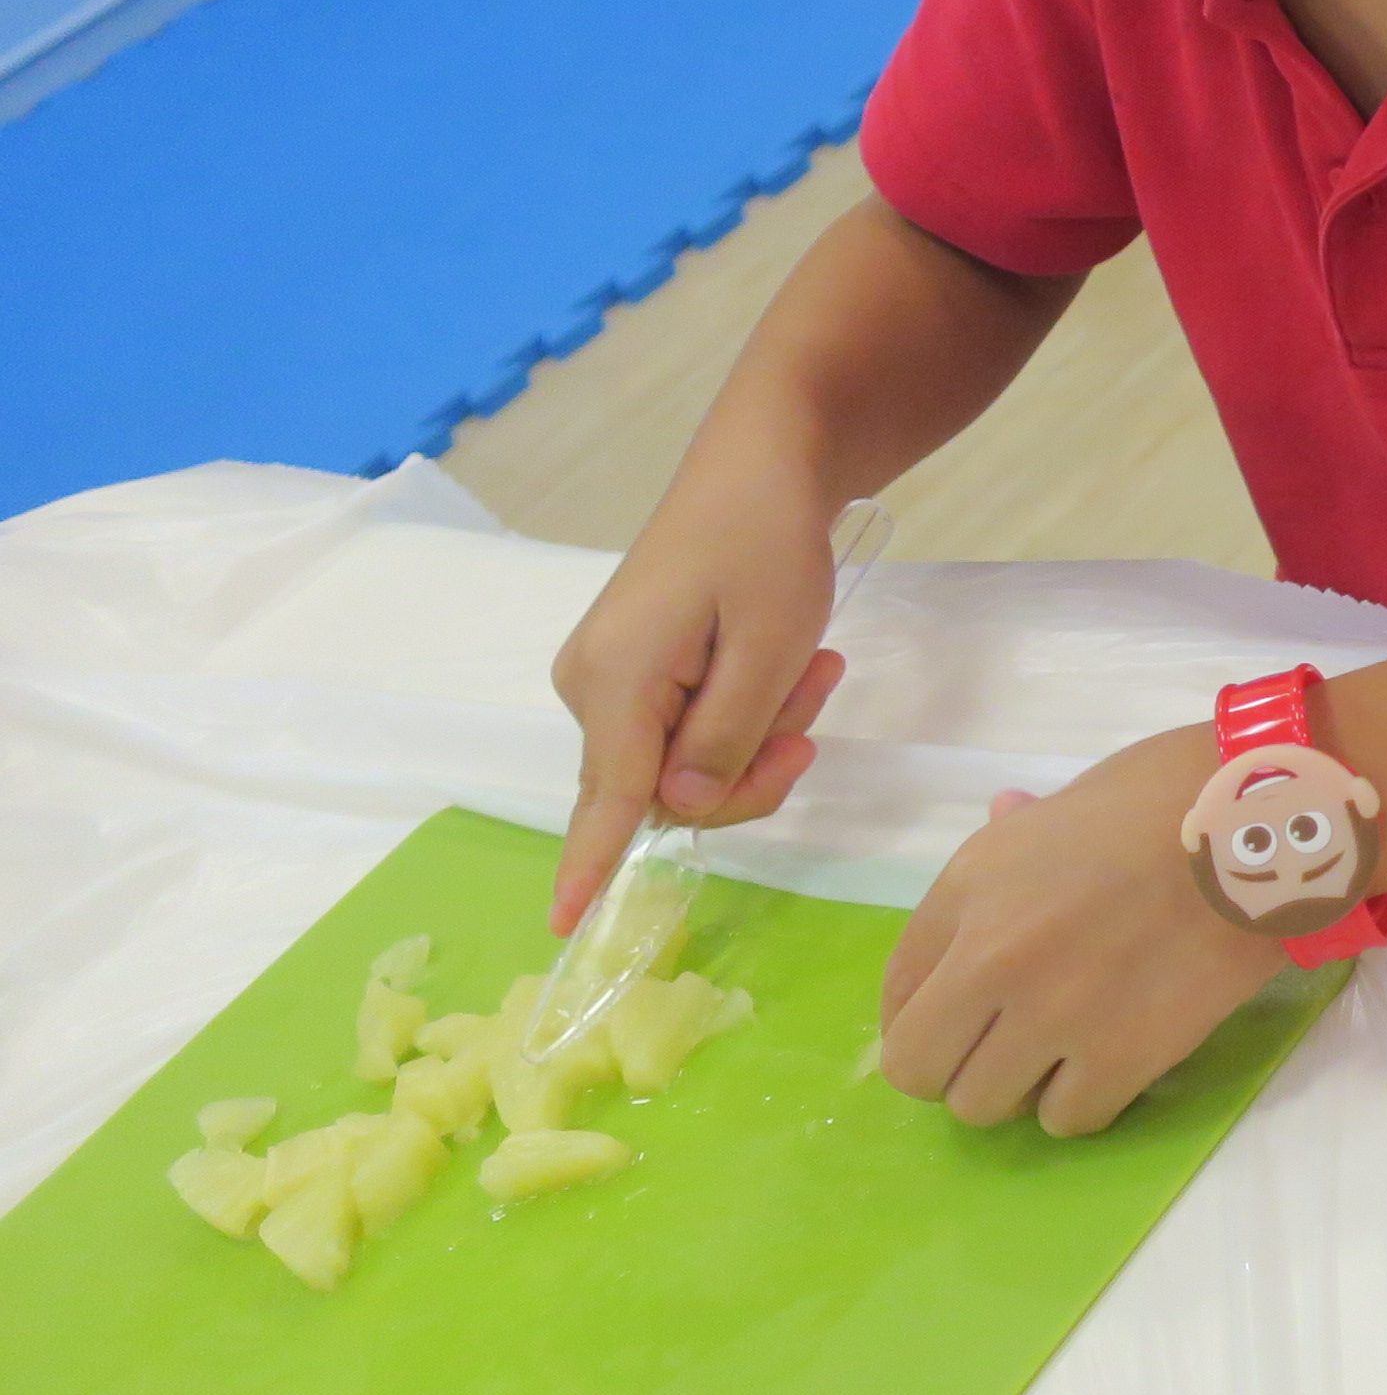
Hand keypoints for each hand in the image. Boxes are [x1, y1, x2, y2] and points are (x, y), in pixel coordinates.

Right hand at [549, 458, 850, 929]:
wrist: (762, 463)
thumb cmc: (767, 544)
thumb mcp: (768, 649)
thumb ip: (726, 740)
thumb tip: (682, 809)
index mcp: (615, 684)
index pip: (607, 801)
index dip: (589, 870)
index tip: (564, 932)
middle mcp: (593, 689)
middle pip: (669, 790)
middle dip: (754, 762)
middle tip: (815, 691)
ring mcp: (612, 680)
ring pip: (691, 762)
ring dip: (763, 728)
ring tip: (811, 663)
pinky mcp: (639, 671)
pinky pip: (693, 729)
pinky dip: (748, 709)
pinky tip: (791, 663)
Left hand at [879, 726, 1290, 1135]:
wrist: (1266, 821)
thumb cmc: (1168, 793)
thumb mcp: (1063, 804)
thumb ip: (1011, 845)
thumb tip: (998, 842)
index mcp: (969, 885)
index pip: (895, 990)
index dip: (923, 1013)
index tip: (961, 1016)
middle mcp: (991, 956)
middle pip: (919, 1068)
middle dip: (956, 1065)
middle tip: (1006, 1045)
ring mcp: (1054, 1013)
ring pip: (984, 1106)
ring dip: (1018, 1087)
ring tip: (1064, 1055)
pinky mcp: (1123, 1055)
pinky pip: (1067, 1119)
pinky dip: (1085, 1100)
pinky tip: (1113, 1062)